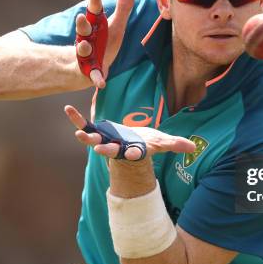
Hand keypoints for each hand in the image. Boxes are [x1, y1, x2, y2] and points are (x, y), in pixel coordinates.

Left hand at [64, 105, 195, 160]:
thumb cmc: (147, 143)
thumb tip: (194, 147)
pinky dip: (77, 119)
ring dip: (86, 138)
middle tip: (99, 150)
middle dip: (106, 150)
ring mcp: (105, 141)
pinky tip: (68, 109)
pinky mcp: (98, 132)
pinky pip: (85, 126)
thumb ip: (176, 144)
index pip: (135, 154)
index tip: (133, 154)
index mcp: (134, 150)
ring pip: (95, 141)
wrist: (131, 143)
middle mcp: (118, 148)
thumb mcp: (162, 142)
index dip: (133, 154)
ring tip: (79, 134)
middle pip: (111, 151)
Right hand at [76, 0, 135, 88]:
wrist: (94, 65)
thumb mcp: (115, 25)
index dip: (94, 1)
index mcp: (94, 25)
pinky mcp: (89, 70)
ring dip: (82, 47)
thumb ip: (123, 7)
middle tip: (81, 17)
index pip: (93, 10)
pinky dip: (96, 79)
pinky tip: (101, 84)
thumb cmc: (104, 43)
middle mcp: (87, 38)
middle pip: (83, 29)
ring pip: (82, 49)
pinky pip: (92, 75)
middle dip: (81, 24)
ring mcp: (86, 54)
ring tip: (84, 46)